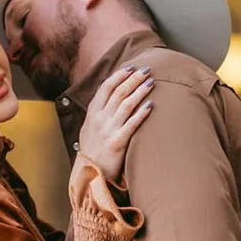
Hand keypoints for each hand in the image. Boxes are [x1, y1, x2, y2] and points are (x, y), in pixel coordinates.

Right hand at [75, 63, 152, 184]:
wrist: (89, 173)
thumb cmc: (92, 149)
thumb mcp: (89, 126)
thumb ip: (98, 110)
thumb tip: (107, 90)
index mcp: (92, 113)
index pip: (105, 87)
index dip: (119, 75)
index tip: (132, 67)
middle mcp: (99, 119)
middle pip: (118, 92)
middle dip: (133, 79)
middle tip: (146, 70)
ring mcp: (107, 131)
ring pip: (125, 105)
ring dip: (139, 92)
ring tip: (151, 82)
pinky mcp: (117, 143)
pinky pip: (131, 125)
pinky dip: (141, 114)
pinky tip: (150, 105)